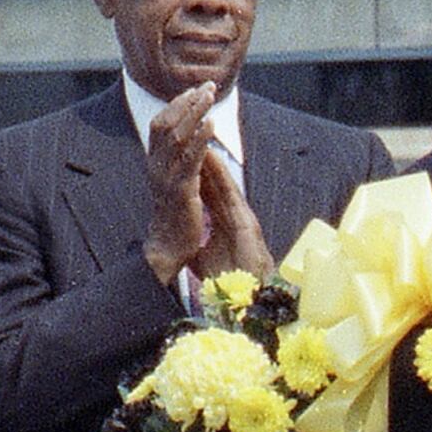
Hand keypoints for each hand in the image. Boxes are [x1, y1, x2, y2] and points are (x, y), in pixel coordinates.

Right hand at [141, 82, 218, 284]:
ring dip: (194, 113)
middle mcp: (155, 166)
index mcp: (153, 162)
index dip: (176, 105)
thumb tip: (190, 138)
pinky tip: (211, 125)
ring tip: (208, 96)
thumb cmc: (175, 215)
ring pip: (177, 137)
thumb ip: (178, 160)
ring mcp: (166, 177)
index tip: (194, 89)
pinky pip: (189, 159)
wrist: (168, 247)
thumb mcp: (173, 182)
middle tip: (206, 85)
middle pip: (167, 124)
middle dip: (187, 102)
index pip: (160, 124)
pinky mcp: (180, 190)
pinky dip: (200, 139)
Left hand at [193, 147, 272, 278]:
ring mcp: (240, 216)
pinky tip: (212, 158)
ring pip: (222, 182)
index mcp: (223, 224)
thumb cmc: (228, 280)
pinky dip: (221, 174)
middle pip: (215, 183)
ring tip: (201, 137)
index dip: (198, 175)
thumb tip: (183, 244)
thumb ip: (196, 247)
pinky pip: (230, 192)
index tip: (186, 158)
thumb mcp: (204, 260)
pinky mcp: (245, 220)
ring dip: (211, 160)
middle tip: (193, 138)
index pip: (208, 194)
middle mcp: (233, 216)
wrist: (248, 295)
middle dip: (204, 161)